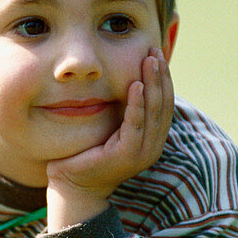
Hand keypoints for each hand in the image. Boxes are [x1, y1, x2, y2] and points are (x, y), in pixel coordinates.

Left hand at [44, 48, 173, 229]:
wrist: (73, 186)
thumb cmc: (88, 154)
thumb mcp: (112, 128)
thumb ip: (124, 111)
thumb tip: (128, 81)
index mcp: (152, 139)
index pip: (164, 104)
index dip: (163, 79)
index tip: (156, 55)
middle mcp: (152, 146)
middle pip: (163, 105)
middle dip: (160, 76)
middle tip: (154, 51)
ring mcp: (142, 153)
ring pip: (154, 112)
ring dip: (152, 84)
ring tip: (149, 61)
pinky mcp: (126, 155)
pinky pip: (136, 124)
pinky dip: (138, 104)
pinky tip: (136, 85)